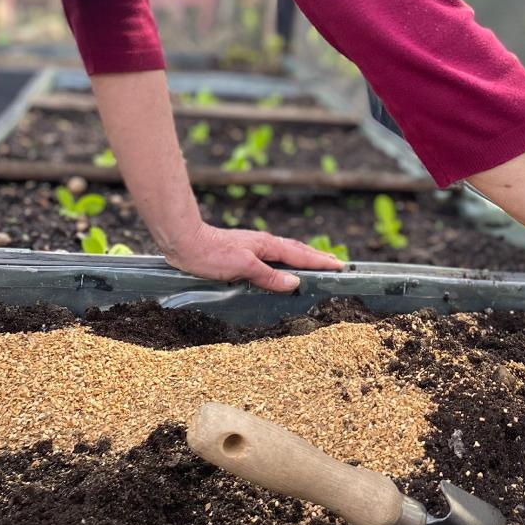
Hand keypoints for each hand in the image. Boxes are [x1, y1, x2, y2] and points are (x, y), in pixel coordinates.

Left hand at [163, 219, 345, 289]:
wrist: (185, 242)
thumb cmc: (211, 254)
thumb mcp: (243, 267)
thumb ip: (269, 276)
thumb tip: (295, 282)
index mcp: (267, 246)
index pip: (300, 255)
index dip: (319, 262)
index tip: (338, 266)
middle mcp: (264, 244)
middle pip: (297, 250)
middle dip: (317, 257)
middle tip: (335, 264)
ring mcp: (254, 247)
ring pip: (285, 252)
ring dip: (303, 257)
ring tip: (316, 264)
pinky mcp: (244, 252)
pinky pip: (274, 256)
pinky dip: (286, 260)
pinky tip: (283, 266)